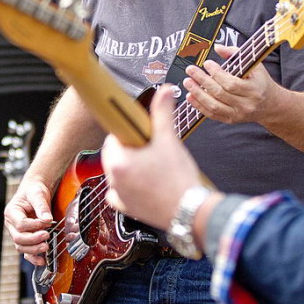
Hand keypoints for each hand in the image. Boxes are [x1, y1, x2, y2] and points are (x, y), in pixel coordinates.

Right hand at [4, 179, 54, 265]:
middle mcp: (11, 224)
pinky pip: (26, 252)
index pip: (21, 224)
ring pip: (21, 247)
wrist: (35, 191)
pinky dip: (33, 258)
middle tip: (47, 235)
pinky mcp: (25, 239)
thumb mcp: (38, 194)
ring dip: (34, 249)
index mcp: (11, 212)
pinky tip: (42, 260)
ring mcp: (17, 233)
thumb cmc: (33, 191)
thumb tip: (47, 219)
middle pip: (19, 238)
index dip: (34, 226)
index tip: (47, 222)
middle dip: (33, 240)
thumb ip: (42, 206)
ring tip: (46, 246)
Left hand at [102, 86, 201, 230]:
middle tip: (150, 149)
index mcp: (119, 161)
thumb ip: (162, 113)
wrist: (190, 211)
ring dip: (130, 167)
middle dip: (130, 149)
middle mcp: (113, 180)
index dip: (128, 132)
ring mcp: (119, 195)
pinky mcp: (126, 208)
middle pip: (114, 155)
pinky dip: (130, 186)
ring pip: (118, 172)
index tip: (139, 133)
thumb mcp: (169, 140)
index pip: (112, 137)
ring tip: (153, 167)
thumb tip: (165, 91)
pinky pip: (121, 192)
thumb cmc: (179, 180)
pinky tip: (146, 183)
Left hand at [183, 44, 283, 124]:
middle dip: (202, 80)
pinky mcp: (230, 119)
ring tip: (188, 82)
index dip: (217, 74)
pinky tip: (190, 96)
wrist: (271, 105)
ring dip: (197, 93)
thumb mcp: (255, 66)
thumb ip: (235, 54)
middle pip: (219, 93)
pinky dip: (198, 105)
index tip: (207, 63)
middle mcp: (246, 104)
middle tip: (191, 70)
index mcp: (254, 90)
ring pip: (213, 106)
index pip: (231, 83)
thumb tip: (218, 47)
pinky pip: (211, 114)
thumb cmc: (260, 82)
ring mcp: (237, 114)